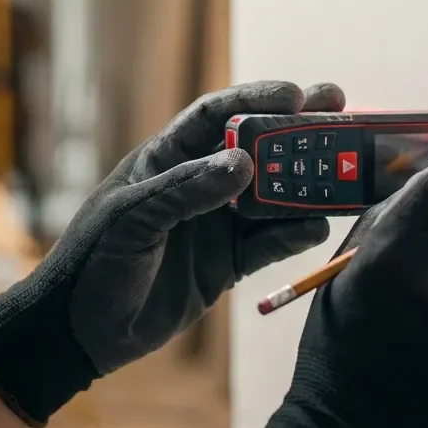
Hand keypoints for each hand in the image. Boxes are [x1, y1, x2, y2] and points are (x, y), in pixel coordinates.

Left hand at [0, 80, 346, 426]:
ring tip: (347, 175)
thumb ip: (186, 190)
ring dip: (308, 186)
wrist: (79, 332)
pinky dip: (294, 234)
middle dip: (301, 133)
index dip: (258, 99)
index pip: (218, 115)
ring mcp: (214, 224)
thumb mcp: (133, 218)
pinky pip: (268, 243)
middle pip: (258, 150)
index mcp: (166, 159)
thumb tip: (244, 162)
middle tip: (346, 115)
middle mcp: (196, 185)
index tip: (300, 94)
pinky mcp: (225, 265)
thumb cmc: (93, 261)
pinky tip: (319, 225)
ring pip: (272, 196)